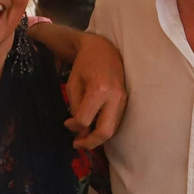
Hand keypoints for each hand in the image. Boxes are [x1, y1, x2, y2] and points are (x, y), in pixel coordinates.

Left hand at [63, 32, 126, 148]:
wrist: (103, 49)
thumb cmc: (84, 65)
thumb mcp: (73, 84)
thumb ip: (75, 107)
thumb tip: (79, 129)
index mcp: (98, 90)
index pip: (85, 120)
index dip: (73, 127)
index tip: (67, 124)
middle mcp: (114, 97)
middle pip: (105, 132)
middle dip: (90, 143)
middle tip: (77, 144)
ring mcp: (123, 100)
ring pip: (113, 130)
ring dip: (97, 138)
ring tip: (84, 137)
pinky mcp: (126, 102)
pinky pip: (116, 122)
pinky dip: (104, 129)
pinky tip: (93, 127)